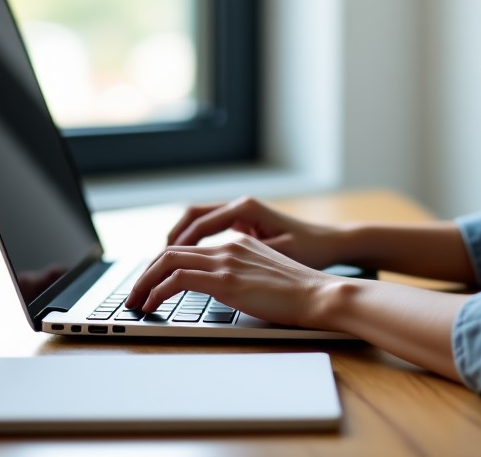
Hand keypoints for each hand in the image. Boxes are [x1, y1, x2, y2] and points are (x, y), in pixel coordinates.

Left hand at [123, 234, 339, 328]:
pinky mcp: (226, 280)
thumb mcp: (266, 274)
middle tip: (134, 294)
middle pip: (172, 250)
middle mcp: (230, 245)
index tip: (151, 281)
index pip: (189, 246)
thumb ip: (242, 274)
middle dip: (145, 272)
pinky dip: (158, 291)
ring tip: (135, 302)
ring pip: (169, 261)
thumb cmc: (299, 292)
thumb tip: (222, 290)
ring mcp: (227, 260)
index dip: (163, 263)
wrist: (318, 293)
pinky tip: (151, 306)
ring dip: (145, 282)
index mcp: (239, 241)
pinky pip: (179, 279)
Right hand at [166, 196, 342, 268]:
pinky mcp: (245, 228)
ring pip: (197, 223)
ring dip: (177, 244)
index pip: (196, 227)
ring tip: (159, 271)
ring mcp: (242, 216)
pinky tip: (185, 266)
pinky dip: (193, 245)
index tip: (156, 274)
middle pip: (190, 219)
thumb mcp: (274, 257)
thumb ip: (239, 260)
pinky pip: (210, 231)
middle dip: (167, 246)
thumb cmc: (309, 250)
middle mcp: (240, 206)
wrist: (332, 246)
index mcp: (245, 209)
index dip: (172, 253)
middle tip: (148, 274)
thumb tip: (205, 269)